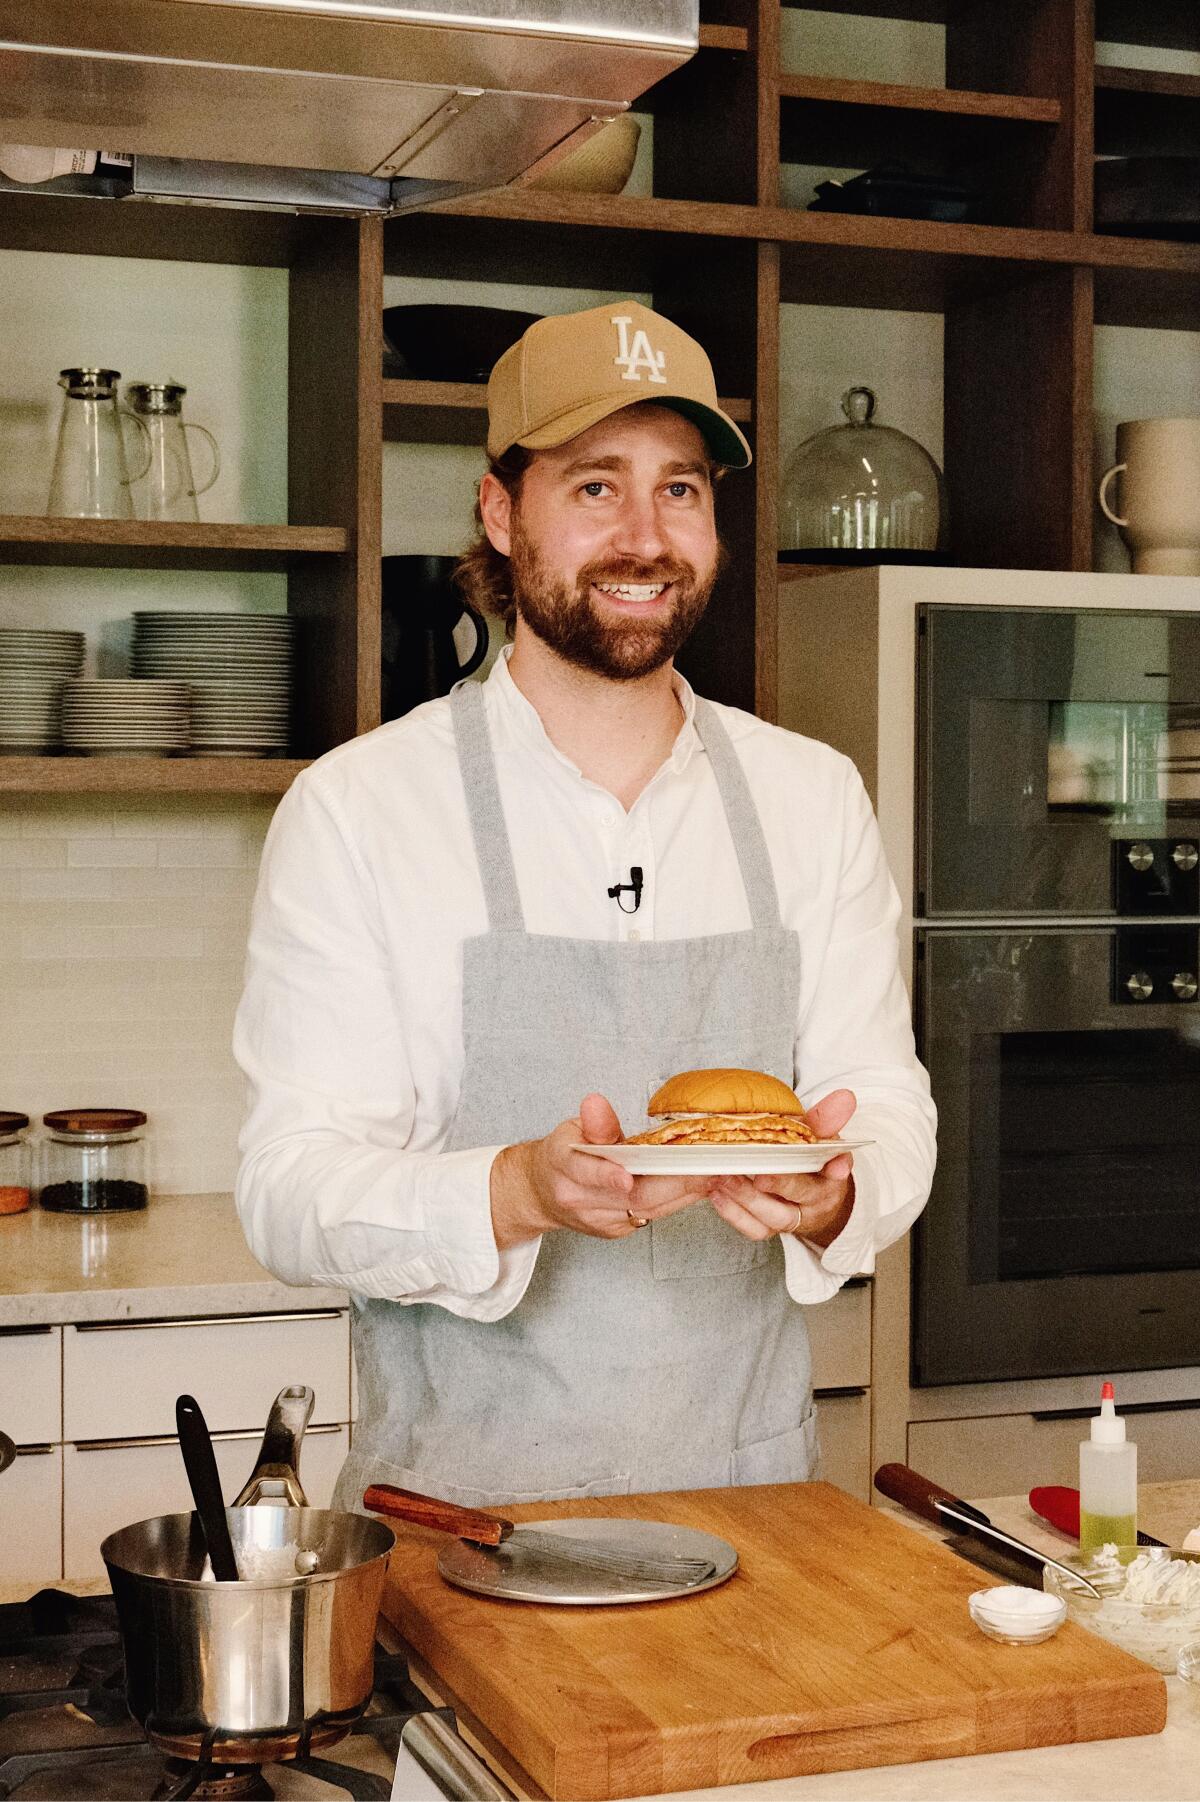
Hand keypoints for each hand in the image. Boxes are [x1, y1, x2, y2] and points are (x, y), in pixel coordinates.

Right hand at [490, 1093, 707, 1247]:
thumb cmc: (564, 1155)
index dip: (606, 1176)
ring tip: (713, 1174)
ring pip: (646, 1209)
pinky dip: (676, 1201)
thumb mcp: (572, 1130)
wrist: (543, 1192)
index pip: (585, 1173)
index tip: (627, 1177)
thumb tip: (596, 1103)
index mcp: (563, 1168)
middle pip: (629, 1196)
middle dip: (672, 1182)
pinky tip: (698, 1186)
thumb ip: (594, 1124)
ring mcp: (598, 1221)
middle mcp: (578, 1200)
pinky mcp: (615, 1231)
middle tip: (706, 1167)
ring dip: (683, 1192)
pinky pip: (650, 1216)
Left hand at [708, 1089, 856, 1249]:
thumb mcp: (820, 1137)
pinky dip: (734, 1214)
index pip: (837, 1168)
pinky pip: (754, 1229)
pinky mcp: (770, 1228)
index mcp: (831, 1173)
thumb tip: (845, 1096)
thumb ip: (826, 1118)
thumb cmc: (809, 1161)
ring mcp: (792, 1217)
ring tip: (725, 1177)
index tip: (835, 1167)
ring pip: (774, 1216)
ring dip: (748, 1198)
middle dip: (781, 1183)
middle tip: (760, 1174)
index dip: (837, 1167)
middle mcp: (815, 1199)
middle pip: (802, 1194)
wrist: (810, 1201)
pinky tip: (717, 1193)